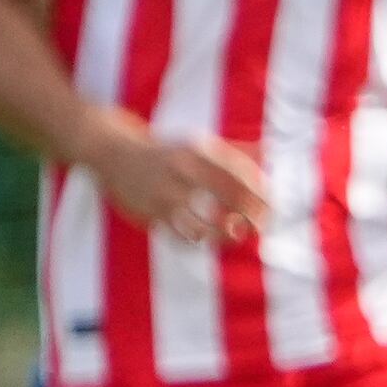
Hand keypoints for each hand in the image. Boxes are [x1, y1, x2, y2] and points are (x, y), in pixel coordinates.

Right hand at [84, 124, 267, 246]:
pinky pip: (180, 236)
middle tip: (260, 226)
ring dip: (226, 236)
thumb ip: (236, 150)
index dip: (262, 193)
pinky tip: (206, 238)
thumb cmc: (168, 151)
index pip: (241, 174)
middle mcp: (184, 171)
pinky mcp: (150, 213)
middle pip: (230, 200)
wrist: (114, 153)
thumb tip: (271, 151)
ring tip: (235, 234)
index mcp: (200, 151)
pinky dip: (198, 241)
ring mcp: (165, 194)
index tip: (272, 206)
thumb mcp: (200, 144)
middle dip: (252, 217)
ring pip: (205, 226)